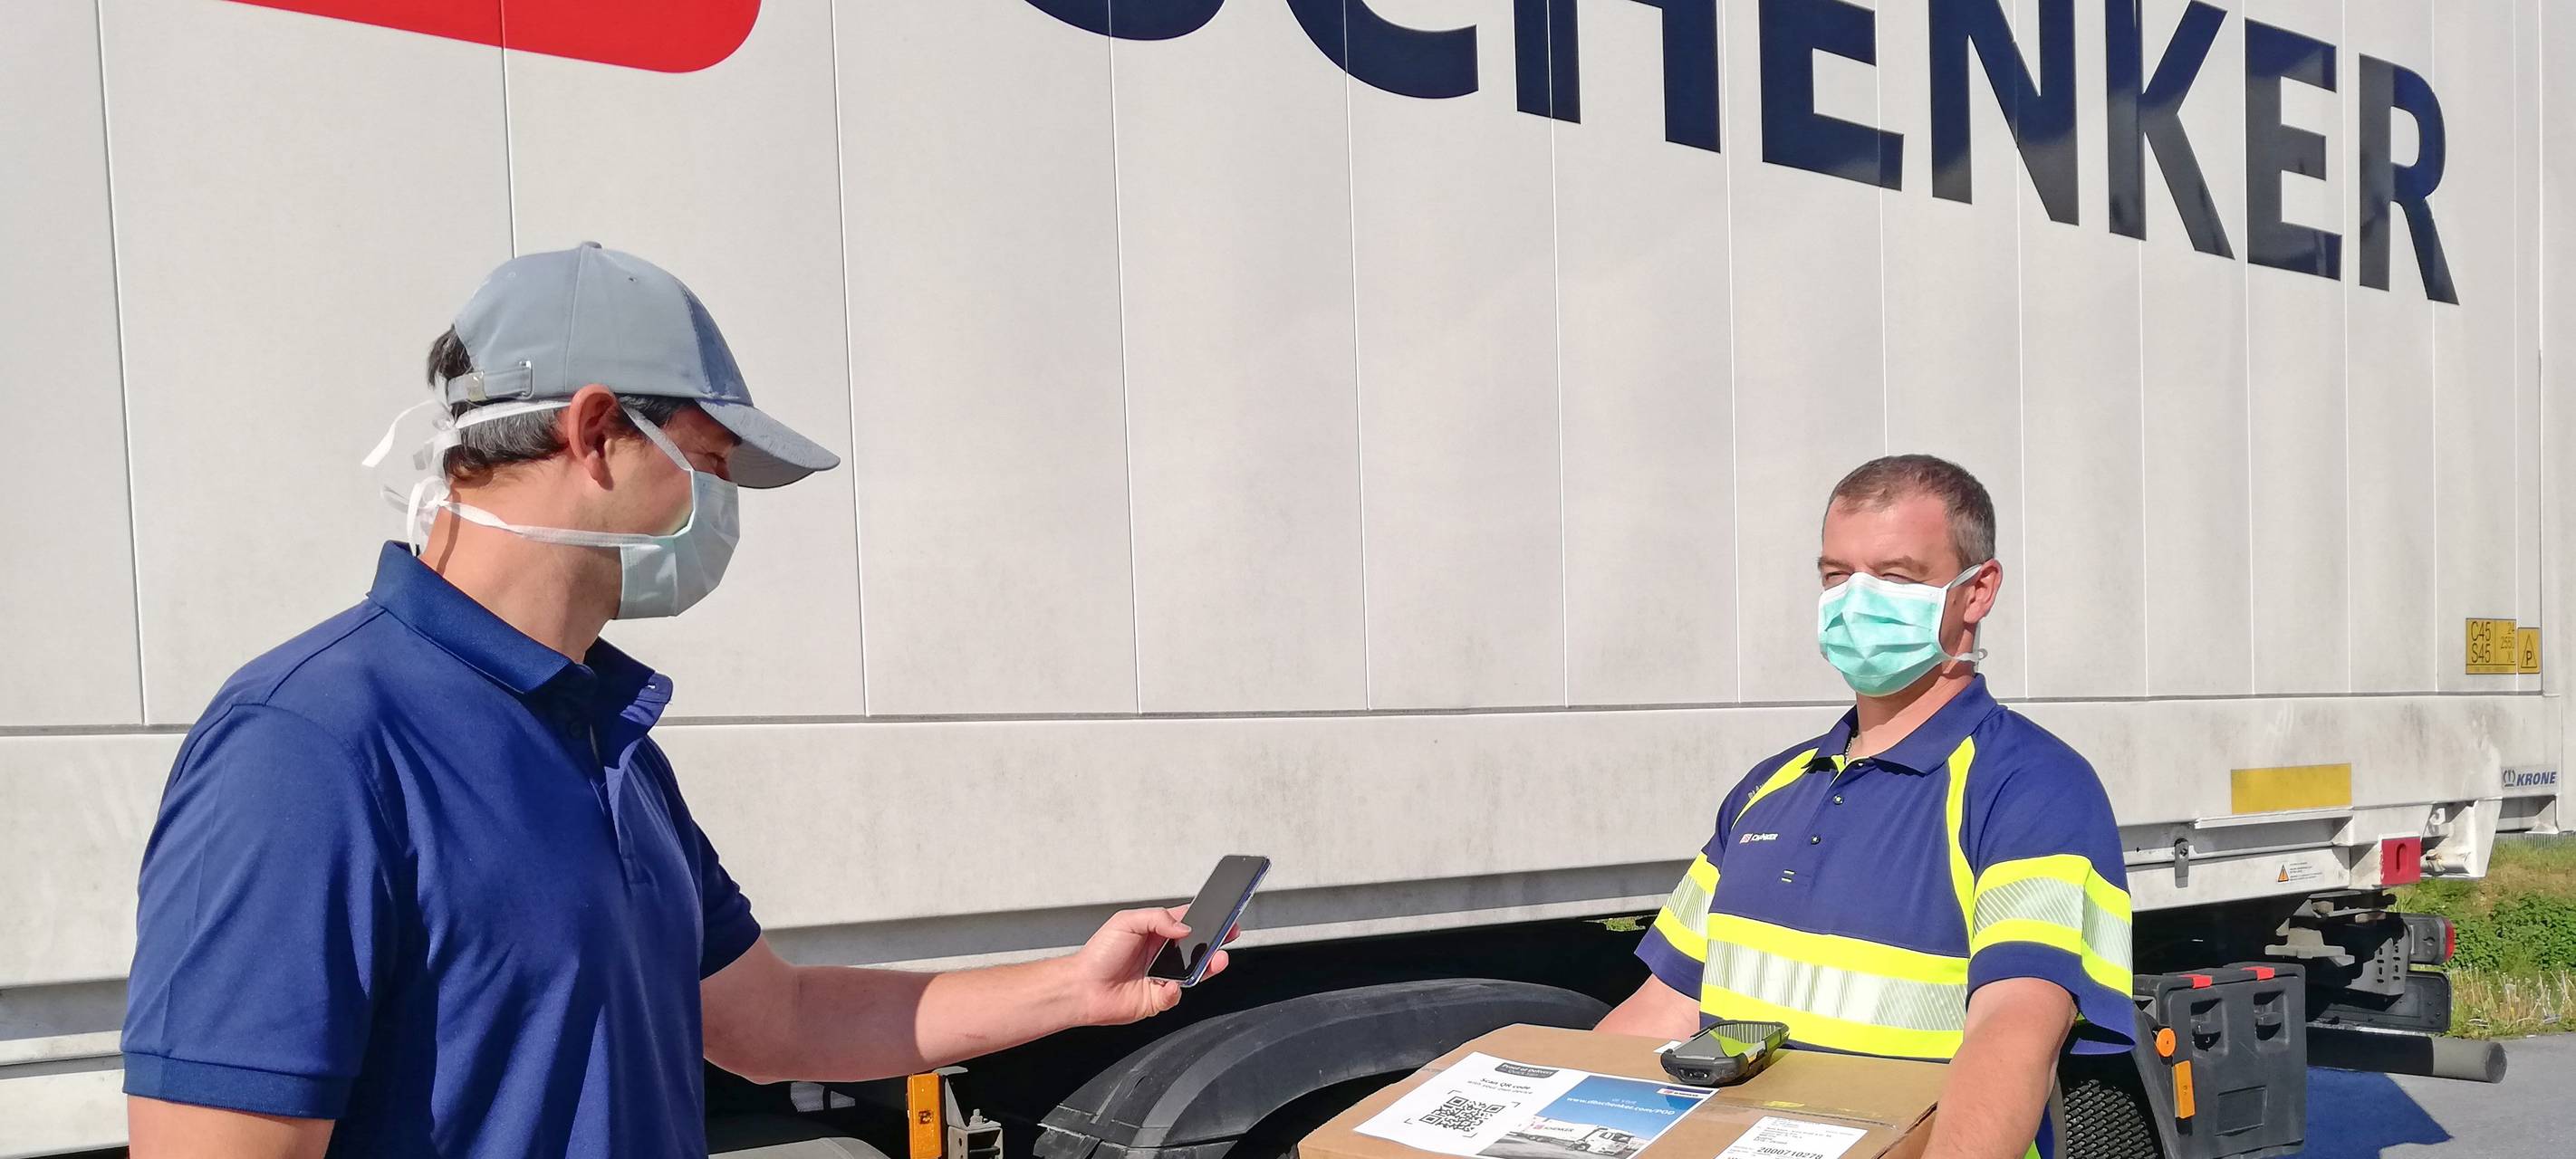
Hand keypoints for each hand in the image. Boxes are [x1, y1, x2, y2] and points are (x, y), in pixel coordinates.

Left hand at [1060, 906, 1234, 1025]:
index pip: (1187, 923)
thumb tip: (1184, 928)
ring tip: (1217, 960)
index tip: (1223, 916)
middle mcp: (1161, 955)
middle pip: (1197, 948)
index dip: (1206, 920)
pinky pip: (1176, 996)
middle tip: (1228, 936)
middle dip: (1215, 943)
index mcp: (1155, 933)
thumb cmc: (1098, 955)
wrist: (1082, 987)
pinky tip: (1170, 985)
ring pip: (1194, 973)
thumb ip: (1157, 918)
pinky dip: (1175, 991)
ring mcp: (1161, 977)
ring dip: (1208, 966)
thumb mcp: (1126, 922)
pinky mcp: (1158, 999)